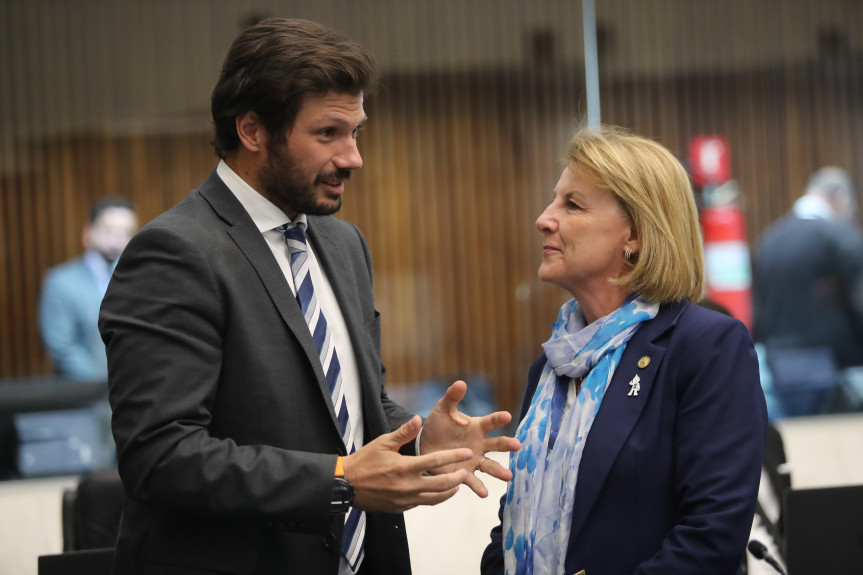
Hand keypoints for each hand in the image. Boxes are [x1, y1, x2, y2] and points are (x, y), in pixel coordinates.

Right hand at [341, 416, 472, 512]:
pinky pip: (422, 503)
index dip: (454, 456)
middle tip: (465, 471)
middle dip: (457, 478)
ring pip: (435, 499)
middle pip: (442, 484)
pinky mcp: (400, 508)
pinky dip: (432, 497)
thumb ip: (403, 432)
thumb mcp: (383, 442)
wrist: (345, 485)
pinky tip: (436, 491)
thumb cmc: (364, 461)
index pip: (436, 460)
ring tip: (456, 485)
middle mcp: (407, 486)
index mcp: (404, 467)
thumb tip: (418, 419)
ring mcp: (404, 499)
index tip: (466, 453)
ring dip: (448, 492)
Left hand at [419, 380, 520, 497]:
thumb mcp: (443, 410)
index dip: (498, 418)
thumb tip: (460, 383)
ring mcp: (474, 460)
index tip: (507, 416)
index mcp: (476, 427)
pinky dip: (479, 487)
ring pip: (490, 465)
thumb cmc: (438, 425)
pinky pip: (474, 481)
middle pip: (496, 444)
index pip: (490, 422)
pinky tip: (484, 493)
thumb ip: (452, 397)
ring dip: (499, 471)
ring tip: (508, 476)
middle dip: (507, 445)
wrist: (425, 444)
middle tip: (517, 445)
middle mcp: (480, 444)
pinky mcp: (465, 473)